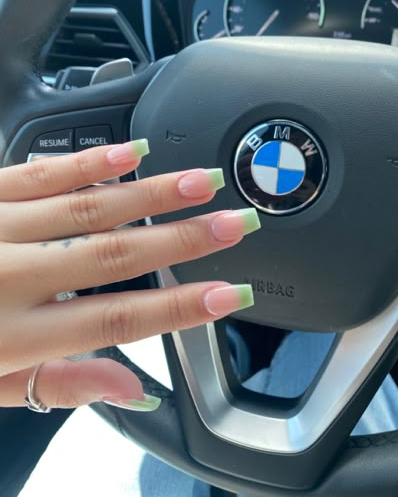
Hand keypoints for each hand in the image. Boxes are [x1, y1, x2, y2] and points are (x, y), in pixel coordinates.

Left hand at [0, 140, 258, 410]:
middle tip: (235, 223)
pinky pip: (38, 172)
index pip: (116, 321)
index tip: (229, 294)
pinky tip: (128, 151)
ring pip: (85, 205)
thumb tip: (131, 386)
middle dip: (183, 239)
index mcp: (10, 335)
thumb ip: (61, 384)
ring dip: (149, 192)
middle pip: (113, 256)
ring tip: (200, 180)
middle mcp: (6, 277)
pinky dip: (87, 161)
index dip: (180, 309)